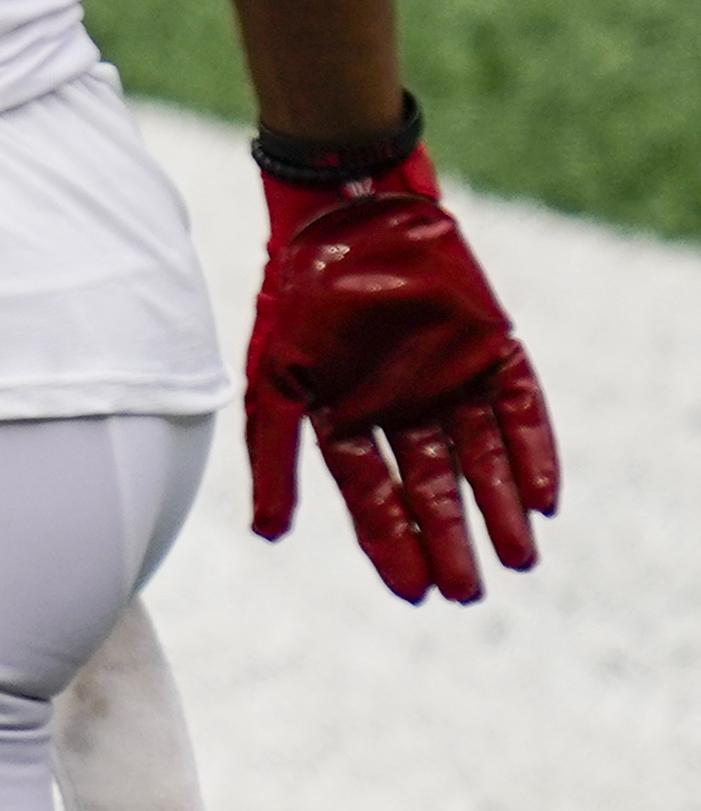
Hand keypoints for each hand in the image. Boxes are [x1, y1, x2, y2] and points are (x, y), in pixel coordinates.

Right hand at [242, 155, 558, 605]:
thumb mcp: (273, 382)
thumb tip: (269, 536)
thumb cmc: (299, 297)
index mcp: (349, 417)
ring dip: (501, 509)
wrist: (348, 216)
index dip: (395, 546)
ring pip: (483, 460)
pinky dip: (534, 453)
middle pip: (434, 489)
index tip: (416, 594)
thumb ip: (273, 457)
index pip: (376, 498)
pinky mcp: (492, 350)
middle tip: (470, 592)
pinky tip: (542, 498)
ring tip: (519, 559)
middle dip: (452, 542)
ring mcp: (450, 380)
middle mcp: (403, 407)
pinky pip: (521, 410)